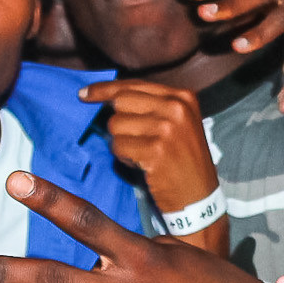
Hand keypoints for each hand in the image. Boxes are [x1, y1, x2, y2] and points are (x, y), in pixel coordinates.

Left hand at [81, 79, 220, 214]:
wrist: (199, 197)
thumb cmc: (183, 161)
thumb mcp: (178, 124)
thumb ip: (150, 106)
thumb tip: (107, 96)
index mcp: (182, 97)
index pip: (133, 85)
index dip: (105, 89)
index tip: (84, 94)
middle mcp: (176, 108)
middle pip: (120, 102)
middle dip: (119, 123)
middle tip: (135, 141)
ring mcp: (167, 128)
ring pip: (115, 125)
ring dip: (122, 143)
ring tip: (143, 155)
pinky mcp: (155, 150)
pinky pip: (118, 146)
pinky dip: (124, 158)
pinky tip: (142, 165)